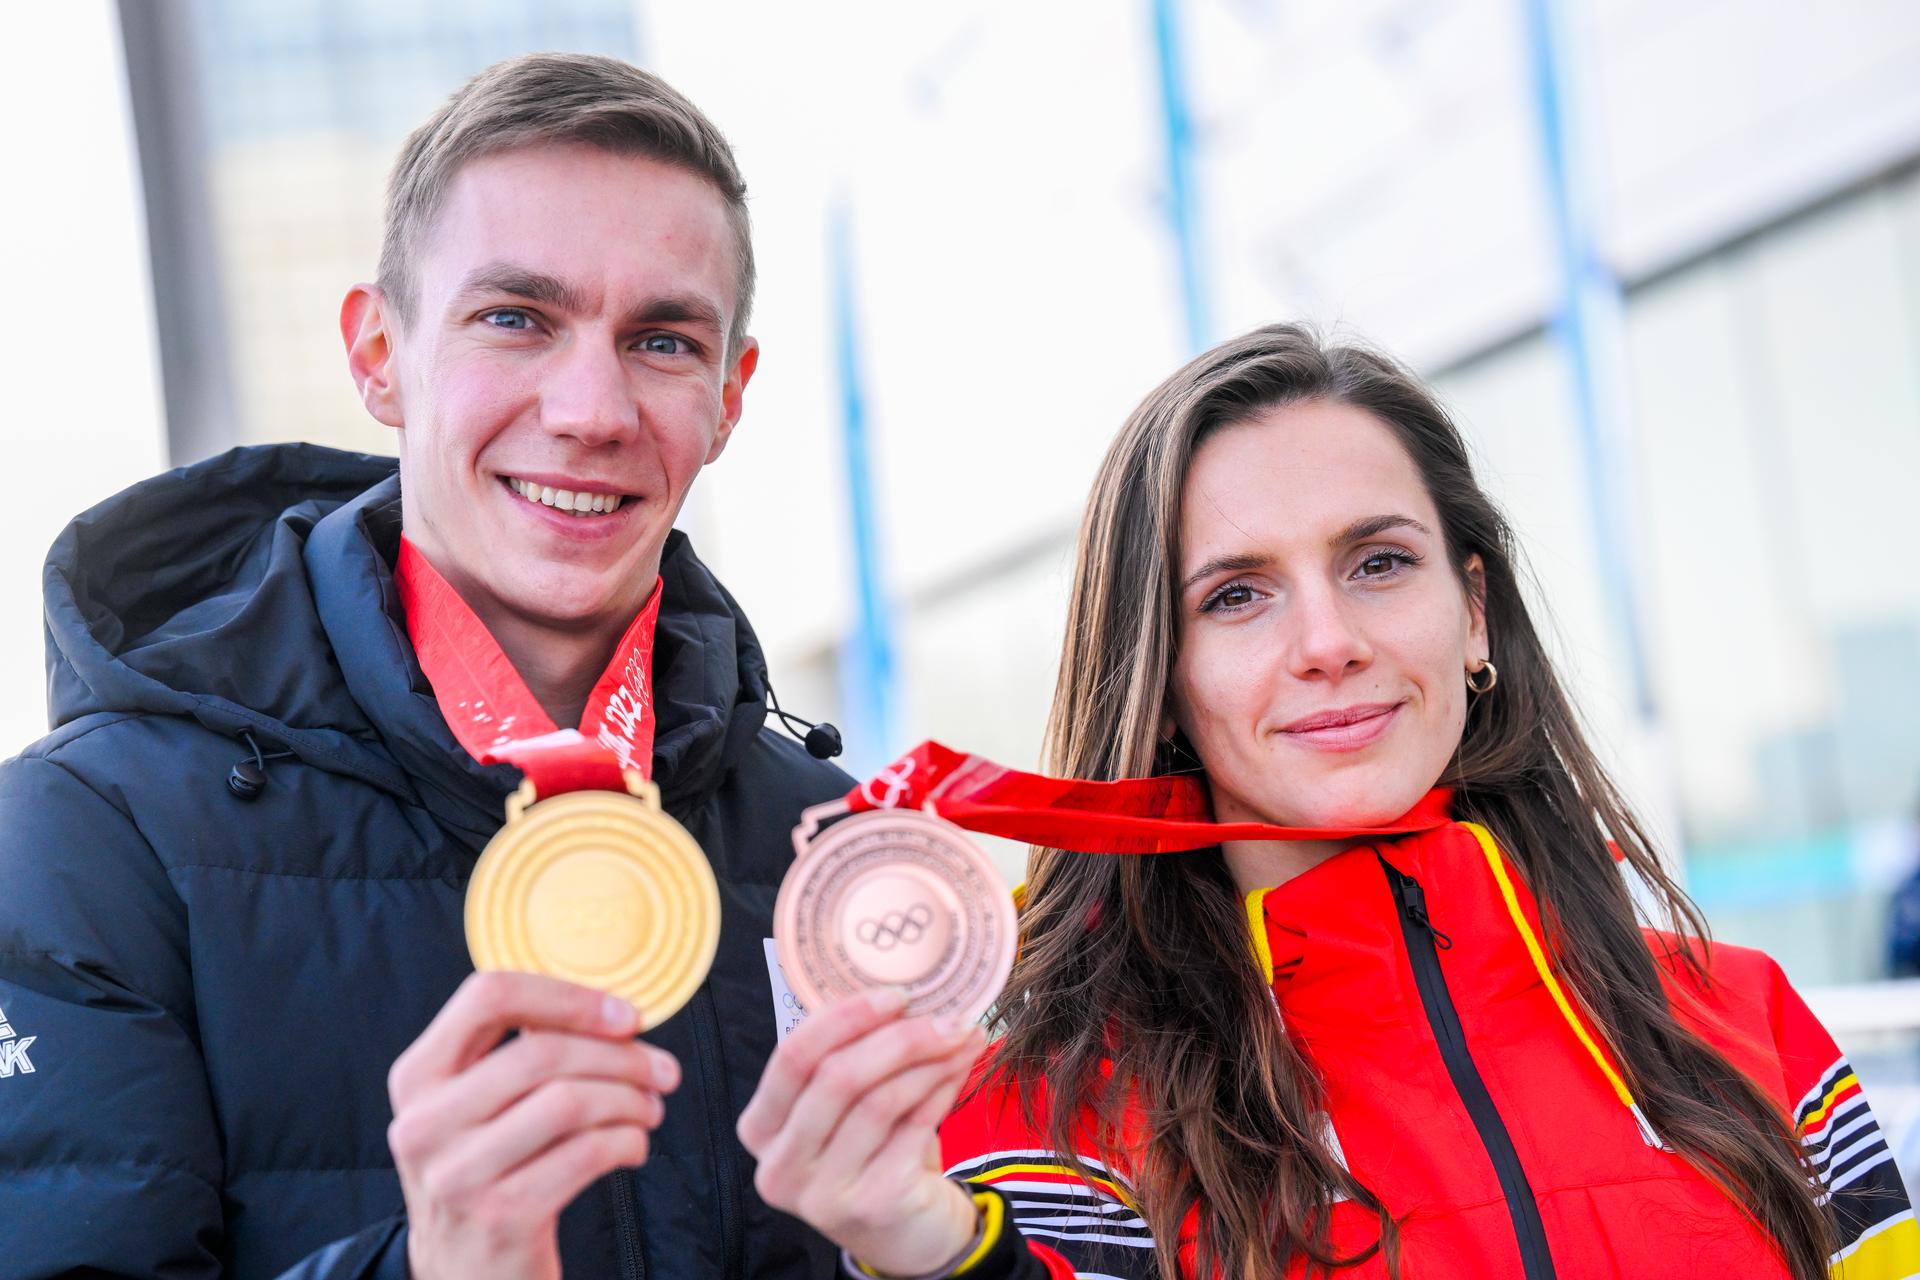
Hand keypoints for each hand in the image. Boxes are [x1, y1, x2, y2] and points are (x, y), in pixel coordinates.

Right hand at [386, 972, 680, 1279]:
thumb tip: (612, 1014)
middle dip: (621, 1055)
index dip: (566, 996)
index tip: (623, 1015)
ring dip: (631, 1099)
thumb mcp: (471, 1108)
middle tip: (662, 1069)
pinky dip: (628, 1141)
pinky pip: (588, 1154)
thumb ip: (518, 1054)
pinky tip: (633, 1146)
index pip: (488, 996)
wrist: (462, 1275)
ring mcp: (459, 1174)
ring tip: (648, 1109)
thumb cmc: (484, 1173)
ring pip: (571, 1101)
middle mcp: (425, 1122)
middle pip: (543, 1052)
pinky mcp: (503, 1217)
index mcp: (418, 1076)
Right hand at [737, 987, 986, 1275]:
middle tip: (947, 1015)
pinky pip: (913, 1129)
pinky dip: (942, 1091)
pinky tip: (959, 1072)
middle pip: (837, 1077)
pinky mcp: (870, 1207)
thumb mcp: (845, 1107)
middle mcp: (778, 1166)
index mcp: (759, 1128)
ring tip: (963, 1038)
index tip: (897, 994)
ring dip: (930, 1061)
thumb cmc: (872, 1154)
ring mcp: (820, 1194)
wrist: (907, 1234)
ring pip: (880, 1102)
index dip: (846, 1018)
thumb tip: (906, 994)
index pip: (793, 1057)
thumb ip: (852, 1056)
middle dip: (900, 1037)